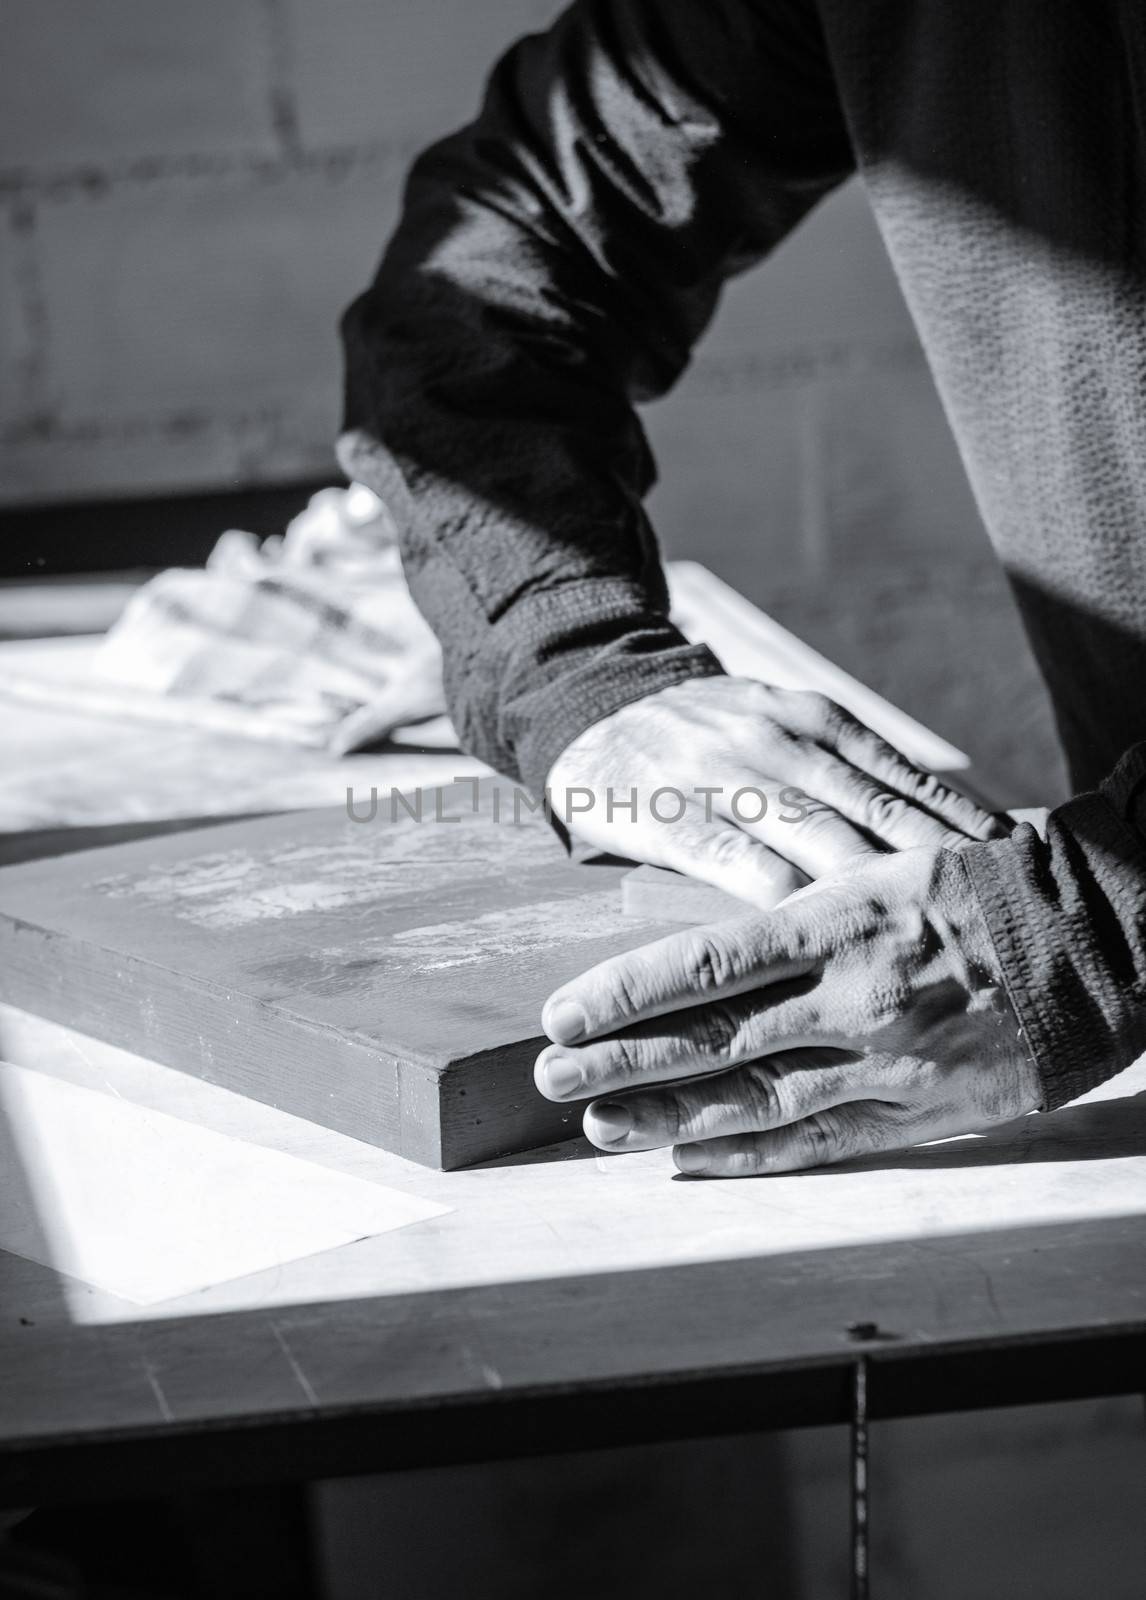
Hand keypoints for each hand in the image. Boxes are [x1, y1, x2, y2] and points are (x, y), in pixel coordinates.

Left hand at [534, 846, 1042, 1174]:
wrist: (1100, 937)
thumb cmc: (977, 887)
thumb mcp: (880, 870)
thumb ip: (796, 913)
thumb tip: (703, 947)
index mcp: (839, 923)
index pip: (705, 963)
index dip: (624, 995)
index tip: (560, 1016)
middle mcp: (854, 998)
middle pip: (713, 1040)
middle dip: (621, 1063)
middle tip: (549, 1081)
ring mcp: (888, 1064)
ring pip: (755, 1100)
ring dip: (668, 1117)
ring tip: (598, 1126)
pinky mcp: (924, 1112)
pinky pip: (821, 1142)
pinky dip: (751, 1154)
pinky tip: (691, 1159)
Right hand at [546, 678, 1008, 909]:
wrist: (593, 711)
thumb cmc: (705, 737)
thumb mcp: (783, 727)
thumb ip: (849, 771)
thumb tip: (941, 827)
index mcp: (816, 719)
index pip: (907, 782)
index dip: (964, 829)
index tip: (1017, 872)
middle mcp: (779, 740)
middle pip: (876, 813)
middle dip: (938, 868)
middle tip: (993, 918)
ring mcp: (725, 776)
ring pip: (818, 840)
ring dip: (878, 893)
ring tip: (932, 940)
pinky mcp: (672, 816)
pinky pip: (738, 865)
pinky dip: (785, 902)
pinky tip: (823, 938)